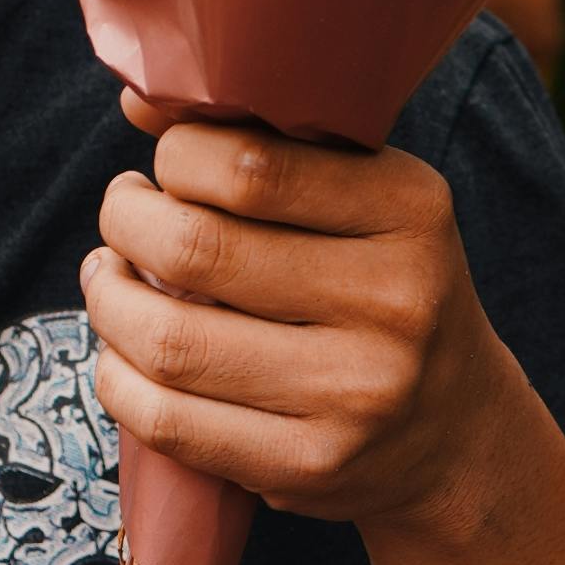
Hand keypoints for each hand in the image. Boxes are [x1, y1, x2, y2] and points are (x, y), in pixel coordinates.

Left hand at [81, 121, 509, 528]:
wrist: (456, 432)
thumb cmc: (381, 288)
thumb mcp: (362, 200)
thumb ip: (260, 141)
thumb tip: (137, 98)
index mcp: (410, 209)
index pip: (247, 165)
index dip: (175, 158)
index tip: (167, 167)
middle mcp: (396, 300)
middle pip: (196, 250)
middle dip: (126, 224)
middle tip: (123, 218)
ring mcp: (356, 393)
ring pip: (170, 340)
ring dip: (108, 302)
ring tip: (110, 280)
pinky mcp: (311, 466)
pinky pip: (170, 421)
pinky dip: (118, 380)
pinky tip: (122, 355)